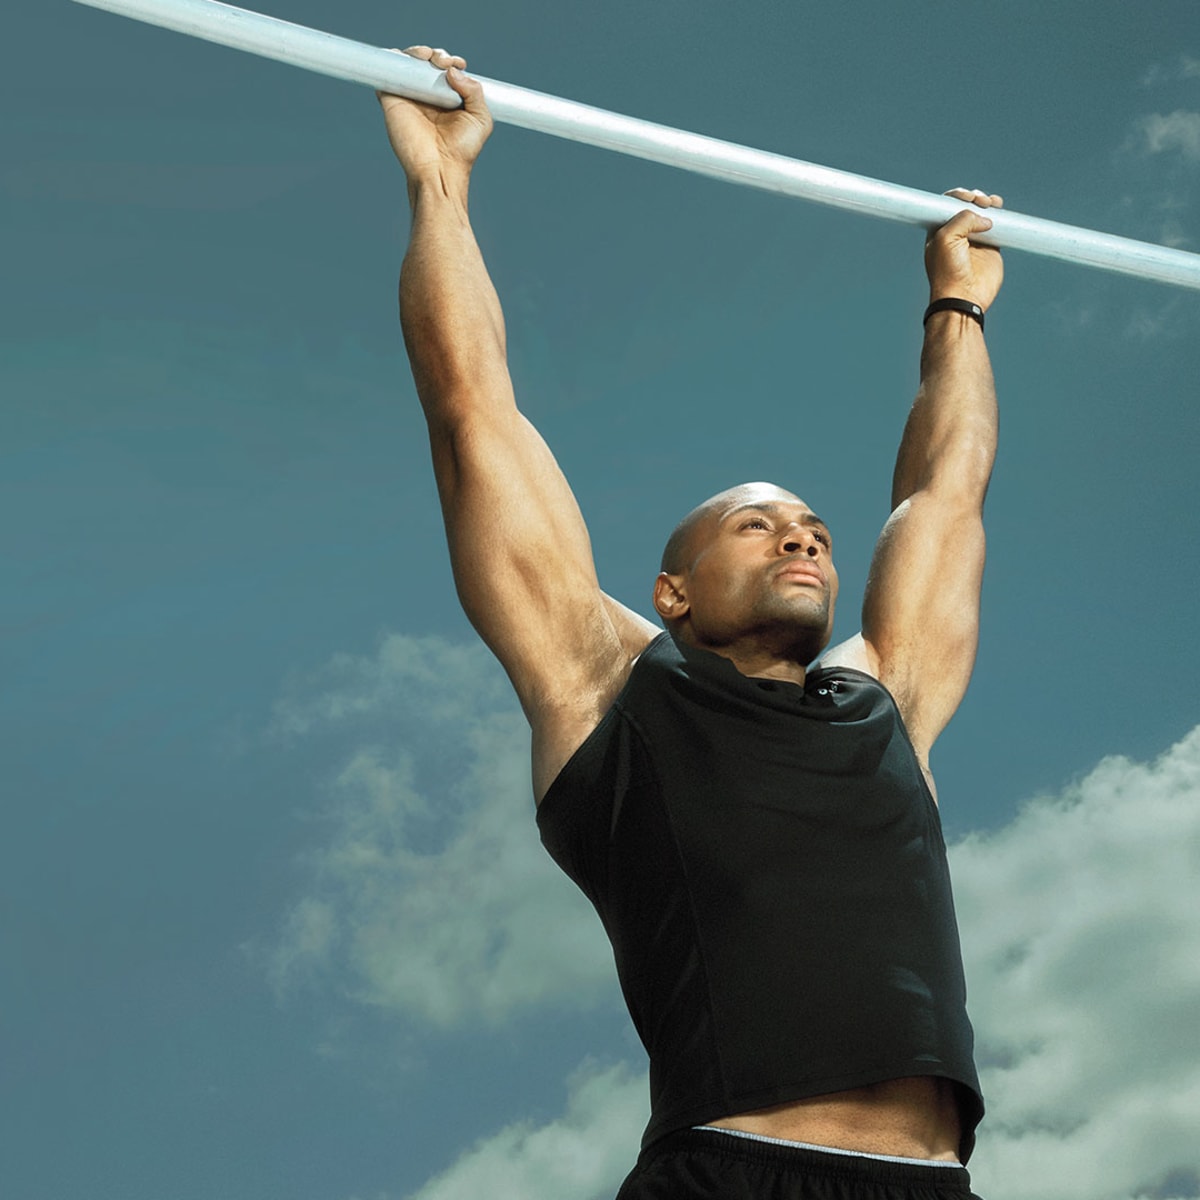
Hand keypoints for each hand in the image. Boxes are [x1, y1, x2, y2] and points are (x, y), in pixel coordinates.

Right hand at [377, 46, 493, 184]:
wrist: (439, 169)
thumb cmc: (462, 151)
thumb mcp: (481, 119)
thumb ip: (475, 91)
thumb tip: (453, 70)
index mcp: (447, 99)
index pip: (446, 69)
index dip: (451, 61)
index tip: (458, 64)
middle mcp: (428, 96)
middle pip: (427, 61)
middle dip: (436, 55)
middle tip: (442, 63)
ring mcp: (409, 96)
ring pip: (407, 61)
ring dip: (417, 52)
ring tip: (426, 58)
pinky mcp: (392, 98)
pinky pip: (387, 69)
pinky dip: (393, 57)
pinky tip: (407, 59)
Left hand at [925, 188, 1004, 311]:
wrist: (964, 297)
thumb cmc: (948, 271)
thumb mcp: (947, 238)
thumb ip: (963, 219)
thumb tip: (986, 218)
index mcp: (938, 232)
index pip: (946, 205)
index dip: (957, 196)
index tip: (966, 197)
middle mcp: (956, 234)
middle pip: (966, 206)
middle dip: (974, 198)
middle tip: (980, 202)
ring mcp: (974, 240)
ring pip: (982, 213)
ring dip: (987, 203)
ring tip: (992, 203)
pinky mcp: (991, 247)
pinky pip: (997, 226)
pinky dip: (1001, 216)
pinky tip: (1001, 209)